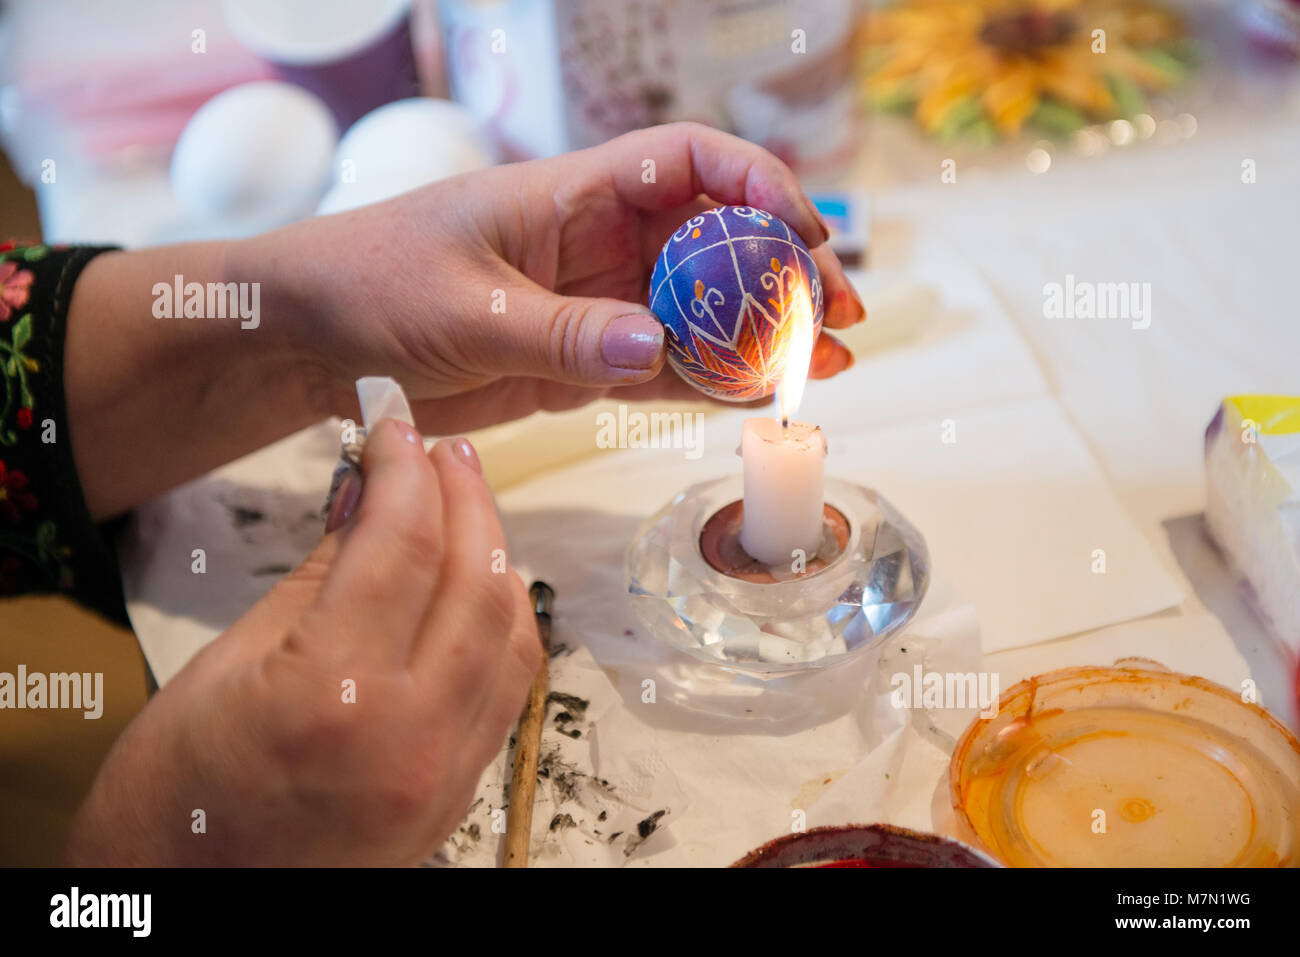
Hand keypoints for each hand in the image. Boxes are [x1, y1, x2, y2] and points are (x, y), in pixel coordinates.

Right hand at [66, 423, 537, 864]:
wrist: (189, 900)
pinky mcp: (460, 791)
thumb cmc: (178, 791)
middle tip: (440, 450)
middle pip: (475, 577)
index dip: (405, 468)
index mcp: (335, 694)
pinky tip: (478, 582)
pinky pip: (509, 685)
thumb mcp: (230, 659)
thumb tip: (370, 490)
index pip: (403, 544)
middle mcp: (410, 735)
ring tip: (463, 504)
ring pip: (512, 630)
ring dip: (495, 553)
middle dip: (463, 496)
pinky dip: (502, 621)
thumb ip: (321, 568)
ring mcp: (446, 772)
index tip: (396, 425)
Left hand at [242, 122, 863, 432]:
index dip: (758, 185)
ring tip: (830, 362)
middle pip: (718, 243)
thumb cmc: (371, 286)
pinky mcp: (583, 364)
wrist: (313, 344)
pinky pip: (664, 372)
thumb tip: (658, 347)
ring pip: (702, 313)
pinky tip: (762, 396)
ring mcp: (598, 307)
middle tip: (839, 312)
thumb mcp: (463, 306)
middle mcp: (601, 244)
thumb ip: (561, 332)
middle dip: (785, 272)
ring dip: (765, 335)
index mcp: (576, 194)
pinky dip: (713, 385)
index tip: (802, 231)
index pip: (691, 163)